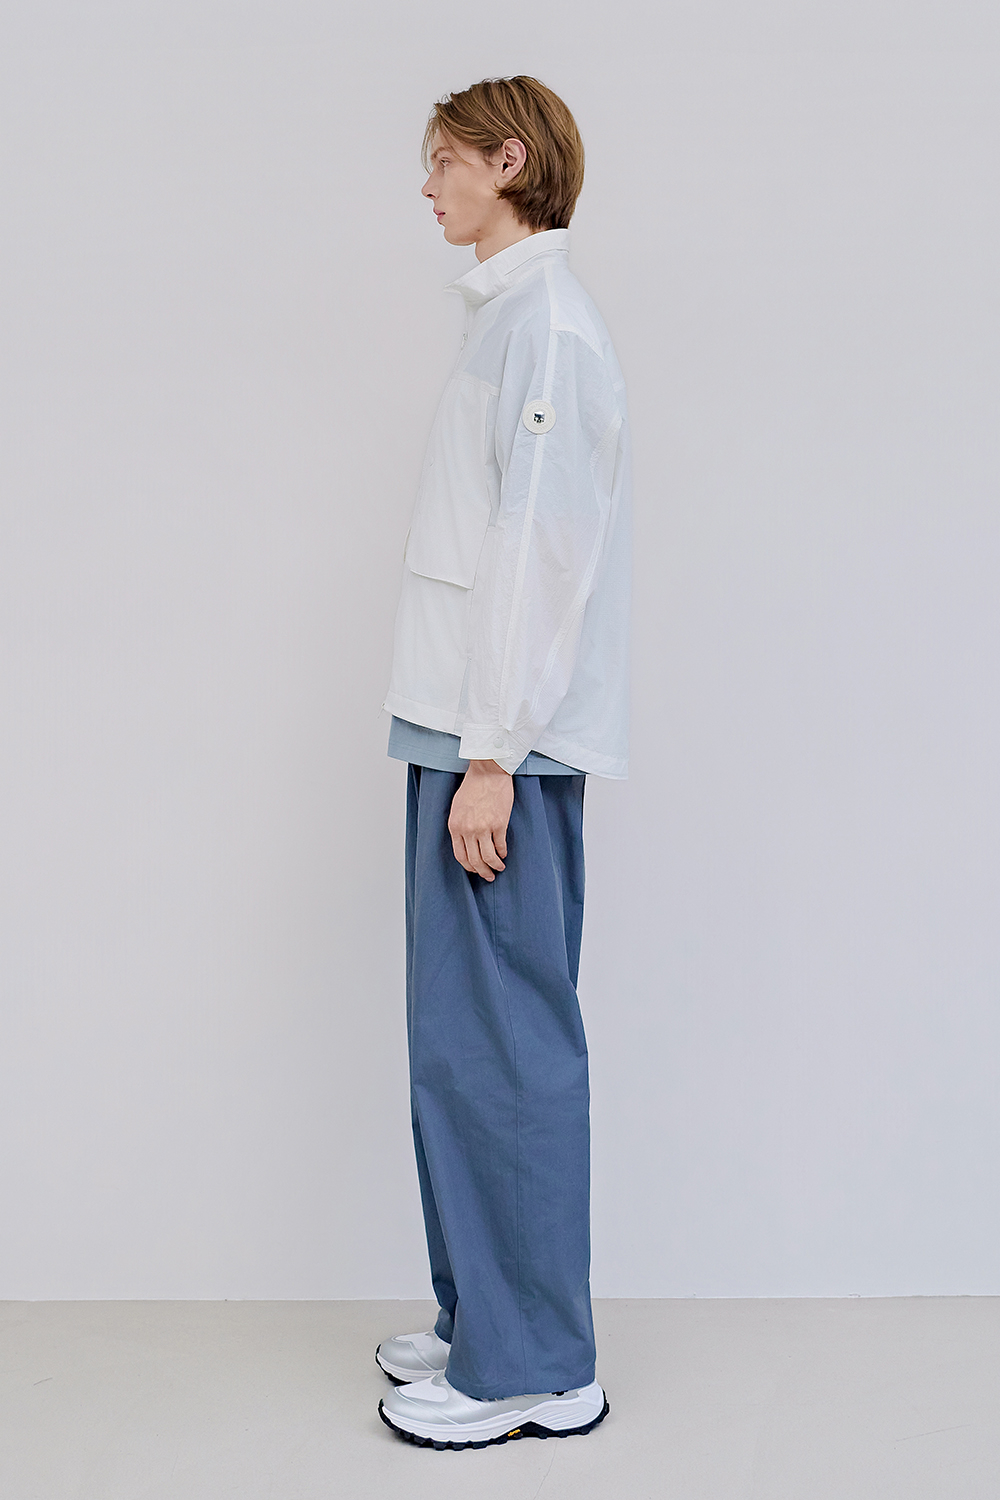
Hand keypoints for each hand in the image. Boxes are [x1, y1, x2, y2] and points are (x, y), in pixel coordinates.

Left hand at [448, 760, 513, 879]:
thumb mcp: (457, 807)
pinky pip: (501, 846)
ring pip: (488, 857)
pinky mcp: (499, 824)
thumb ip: (460, 826)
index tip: (475, 870)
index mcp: (455, 826)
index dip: (468, 867)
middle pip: (474, 861)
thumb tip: (466, 842)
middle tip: (489, 876)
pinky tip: (504, 854)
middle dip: (482, 872)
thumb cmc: (472, 786)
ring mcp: (484, 828)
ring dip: (495, 866)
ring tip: (499, 868)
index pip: (460, 855)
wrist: (488, 772)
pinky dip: (503, 853)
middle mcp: (468, 830)